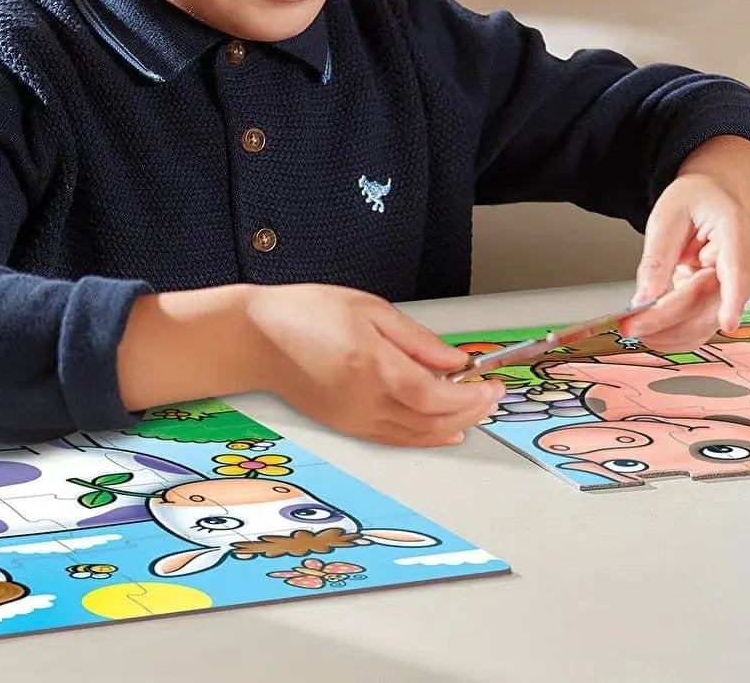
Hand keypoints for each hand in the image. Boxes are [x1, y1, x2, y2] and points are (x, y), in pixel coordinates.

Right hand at [244, 284, 504, 447]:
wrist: (257, 340)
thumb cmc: (304, 315)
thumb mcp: (369, 309)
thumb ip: (416, 339)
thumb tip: (453, 360)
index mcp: (374, 367)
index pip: (436, 395)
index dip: (471, 396)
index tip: (492, 385)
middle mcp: (366, 401)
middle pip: (432, 421)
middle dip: (470, 412)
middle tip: (492, 397)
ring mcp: (355, 419)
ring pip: (417, 436)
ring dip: (453, 428)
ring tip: (477, 411)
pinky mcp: (347, 426)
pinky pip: (395, 439)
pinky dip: (425, 438)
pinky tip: (444, 432)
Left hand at [623, 172, 749, 346]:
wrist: (709, 202)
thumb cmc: (693, 203)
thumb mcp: (666, 218)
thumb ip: (657, 258)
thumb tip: (645, 299)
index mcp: (735, 231)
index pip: (737, 270)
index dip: (732, 299)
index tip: (727, 322)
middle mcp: (744, 264)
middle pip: (712, 303)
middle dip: (670, 320)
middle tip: (632, 325)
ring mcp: (736, 287)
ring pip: (707, 322)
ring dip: (670, 333)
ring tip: (635, 328)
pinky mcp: (722, 302)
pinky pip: (702, 327)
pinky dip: (675, 334)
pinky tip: (651, 332)